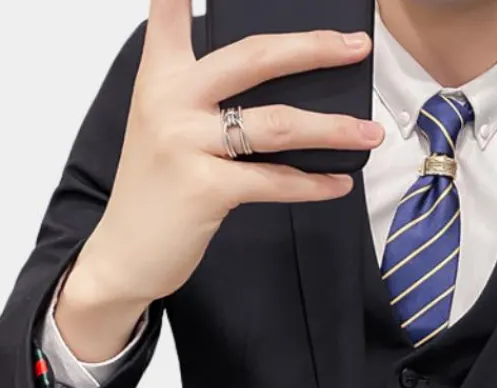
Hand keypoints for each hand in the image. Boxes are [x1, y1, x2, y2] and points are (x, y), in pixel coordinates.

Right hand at [59, 0, 383, 357]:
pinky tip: (338, 183)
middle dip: (313, 48)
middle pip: (254, 56)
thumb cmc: (157, 190)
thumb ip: (206, 98)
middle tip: (356, 46)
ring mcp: (186, 143)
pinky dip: (313, 184)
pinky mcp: (205, 188)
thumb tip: (283, 90)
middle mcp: (170, 100)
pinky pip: (274, 181)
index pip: (171, 12)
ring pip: (277, 123)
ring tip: (371, 133)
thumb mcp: (166, 128)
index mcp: (160, 77)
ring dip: (332, 127)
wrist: (125, 254)